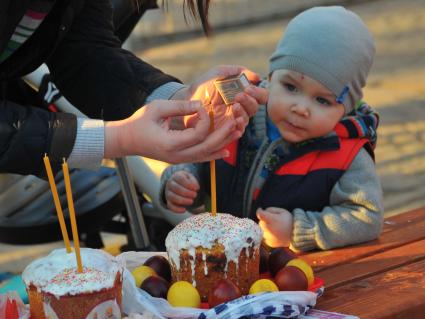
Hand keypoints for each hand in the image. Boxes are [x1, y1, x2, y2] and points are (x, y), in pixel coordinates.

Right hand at [104, 99, 240, 162]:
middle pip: (207, 147)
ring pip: (206, 155)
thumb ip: (179, 107)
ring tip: (237, 133)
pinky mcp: (179, 159)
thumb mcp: (157, 109)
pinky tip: (225, 150)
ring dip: (222, 144)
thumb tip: (201, 105)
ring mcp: (178, 160)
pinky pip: (200, 158)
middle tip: (235, 121)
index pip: (197, 134)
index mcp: (170, 143)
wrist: (127, 141)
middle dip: (223, 134)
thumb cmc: (139, 122)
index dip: (204, 119)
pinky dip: (214, 154)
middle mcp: (176, 156)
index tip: (201, 106)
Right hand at [165, 171, 199, 212]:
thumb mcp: (190, 178)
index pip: (180, 179)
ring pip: (172, 197)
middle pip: (176, 188)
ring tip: (191, 201)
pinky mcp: (168, 201)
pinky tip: (184, 210)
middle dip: (186, 192)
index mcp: (176, 176)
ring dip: (182, 200)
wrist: (179, 185)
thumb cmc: (187, 181)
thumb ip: (193, 181)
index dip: (189, 184)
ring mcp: (168, 193)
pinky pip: (170, 206)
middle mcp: (170, 184)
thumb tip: (196, 187)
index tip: (197, 188)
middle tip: (195, 195)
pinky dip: (176, 209)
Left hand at [177, 65, 267, 132]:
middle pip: (255, 108)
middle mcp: (240, 108)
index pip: (260, 96)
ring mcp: (233, 120)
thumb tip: (256, 76)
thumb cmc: (203, 86)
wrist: (187, 99)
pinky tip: (235, 121)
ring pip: (247, 119)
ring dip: (243, 113)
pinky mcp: (225, 131)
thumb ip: (237, 71)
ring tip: (234, 107)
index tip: (248, 88)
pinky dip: (239, 127)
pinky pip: (237, 132)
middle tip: (239, 96)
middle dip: (250, 101)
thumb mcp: (219, 73)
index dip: (258, 93)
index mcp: (242, 94)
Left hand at [256, 207, 293, 247]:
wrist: (297, 235)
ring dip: (265, 228)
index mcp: (272, 220)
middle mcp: (269, 230)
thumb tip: (264, 211)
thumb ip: (271, 209)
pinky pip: (264, 237)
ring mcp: (269, 238)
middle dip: (264, 220)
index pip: (260, 215)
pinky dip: (268, 235)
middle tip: (271, 220)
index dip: (259, 211)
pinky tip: (275, 233)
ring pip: (261, 230)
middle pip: (260, 223)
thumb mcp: (282, 211)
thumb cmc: (289, 221)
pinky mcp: (270, 243)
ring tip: (274, 228)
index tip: (260, 209)